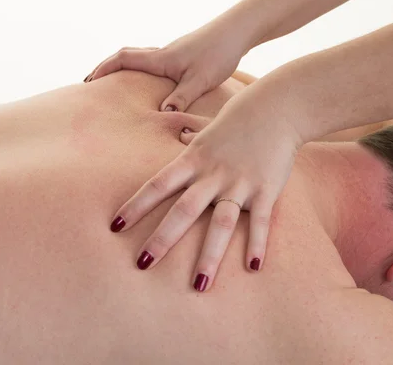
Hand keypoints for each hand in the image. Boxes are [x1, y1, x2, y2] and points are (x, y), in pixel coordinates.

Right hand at [85, 23, 248, 111]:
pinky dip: (141, 69)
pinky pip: (153, 60)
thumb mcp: (199, 80)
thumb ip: (180, 98)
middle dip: (106, 68)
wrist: (237, 32)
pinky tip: (149, 82)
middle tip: (91, 82)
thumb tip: (162, 114)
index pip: (123, 59)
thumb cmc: (219, 54)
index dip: (103, 69)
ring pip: (139, 57)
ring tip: (114, 84)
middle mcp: (163, 53)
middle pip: (126, 56)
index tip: (88, 82)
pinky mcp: (183, 55)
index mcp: (161, 59)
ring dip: (123, 67)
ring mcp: (172, 53)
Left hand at [109, 92, 301, 291]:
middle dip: (162, 239)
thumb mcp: (208, 127)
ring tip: (199, 285)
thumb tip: (180, 138)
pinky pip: (260, 222)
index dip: (136, 206)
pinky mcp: (266, 190)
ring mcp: (240, 183)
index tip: (115, 226)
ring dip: (210, 256)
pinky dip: (257, 244)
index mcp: (194, 159)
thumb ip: (193, 138)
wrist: (277, 107)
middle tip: (142, 265)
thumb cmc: (240, 117)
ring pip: (221, 224)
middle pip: (183, 211)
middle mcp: (213, 174)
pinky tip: (254, 267)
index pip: (157, 185)